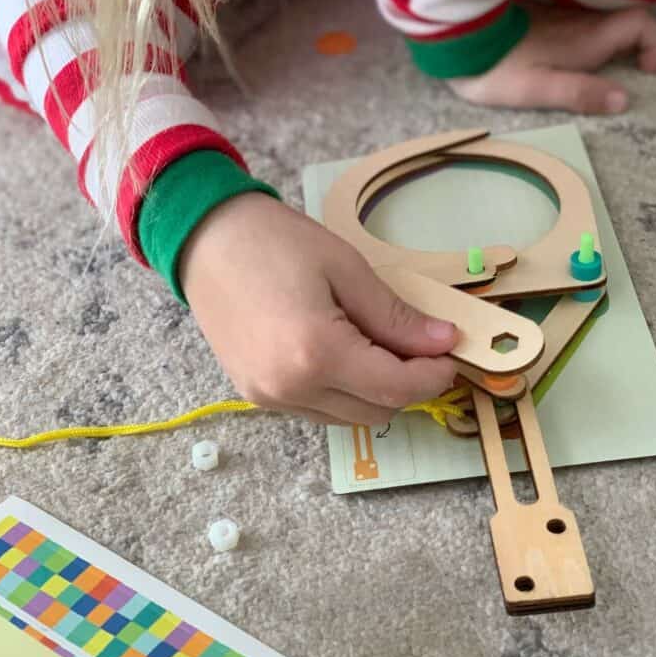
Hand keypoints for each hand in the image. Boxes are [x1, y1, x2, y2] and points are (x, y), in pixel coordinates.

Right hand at [179, 192, 458, 424]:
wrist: (205, 238)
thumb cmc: (277, 241)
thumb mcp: (347, 268)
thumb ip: (395, 316)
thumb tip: (443, 342)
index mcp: (316, 354)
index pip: (395, 388)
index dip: (432, 375)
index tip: (450, 351)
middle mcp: (290, 388)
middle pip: (376, 411)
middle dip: (406, 383)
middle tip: (417, 341)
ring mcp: (268, 398)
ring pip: (348, 417)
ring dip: (373, 390)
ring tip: (374, 340)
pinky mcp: (254, 395)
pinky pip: (317, 409)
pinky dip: (341, 390)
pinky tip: (341, 349)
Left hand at [449, 4, 655, 113]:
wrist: (457, 36)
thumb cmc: (498, 66)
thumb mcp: (538, 89)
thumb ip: (581, 93)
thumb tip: (624, 99)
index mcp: (587, 38)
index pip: (641, 23)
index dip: (655, 43)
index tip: (644, 71)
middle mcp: (580, 21)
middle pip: (625, 21)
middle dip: (636, 44)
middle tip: (625, 73)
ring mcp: (560, 15)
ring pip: (601, 19)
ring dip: (610, 41)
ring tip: (596, 71)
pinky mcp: (541, 15)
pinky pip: (577, 19)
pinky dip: (585, 36)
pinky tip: (565, 57)